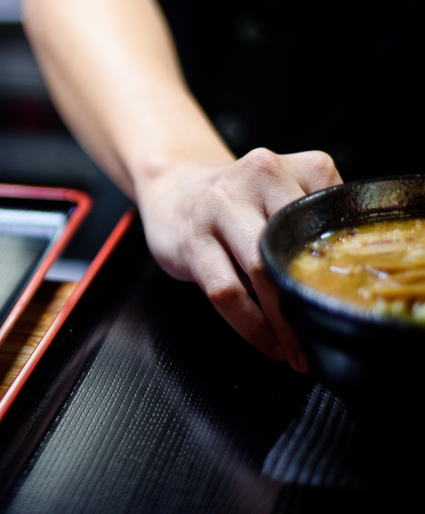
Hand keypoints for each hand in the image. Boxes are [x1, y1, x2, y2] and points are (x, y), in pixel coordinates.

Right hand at [135, 148, 342, 371]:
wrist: (171, 189)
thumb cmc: (236, 203)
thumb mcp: (280, 193)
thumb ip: (311, 222)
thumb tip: (344, 285)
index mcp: (289, 166)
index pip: (329, 222)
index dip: (342, 270)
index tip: (346, 304)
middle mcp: (255, 176)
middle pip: (295, 247)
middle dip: (312, 301)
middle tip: (324, 338)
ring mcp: (218, 206)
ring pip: (261, 271)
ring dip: (282, 323)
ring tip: (295, 351)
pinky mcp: (191, 240)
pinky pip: (225, 292)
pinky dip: (250, 325)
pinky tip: (265, 341)